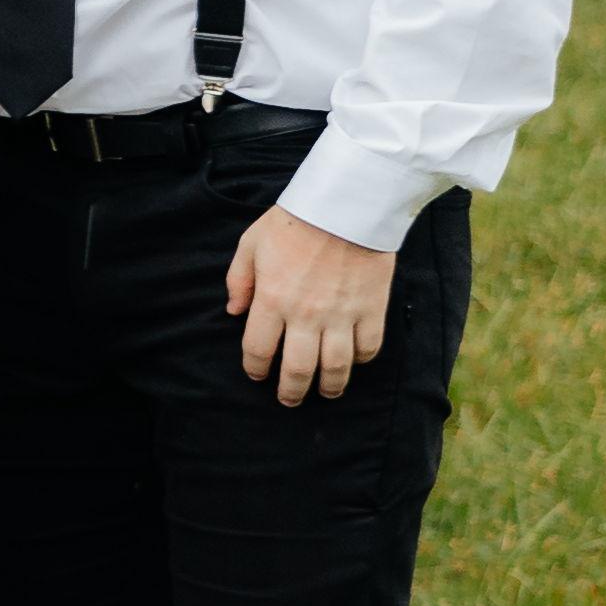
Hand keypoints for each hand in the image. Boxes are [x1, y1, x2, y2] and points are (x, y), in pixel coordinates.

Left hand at [226, 205, 401, 404]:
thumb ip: (239, 281)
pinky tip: (353, 362)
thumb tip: (233, 312)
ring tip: (323, 394)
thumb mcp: (251, 244)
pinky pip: (368, 348)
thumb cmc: (294, 222)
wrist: (347, 205)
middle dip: (290, 391)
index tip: (257, 375)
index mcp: (272, 300)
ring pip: (335, 368)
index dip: (255, 369)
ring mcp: (342, 315)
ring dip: (328, 387)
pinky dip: (360, 361)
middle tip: (288, 400)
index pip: (258, 350)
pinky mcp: (373, 310)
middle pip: (297, 369)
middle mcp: (306, 315)